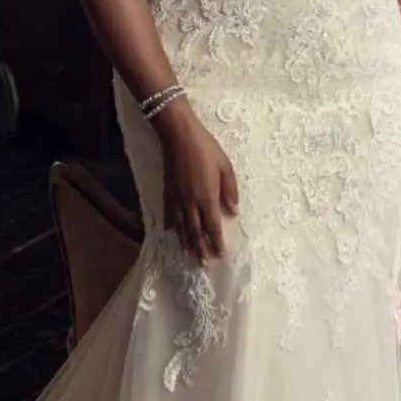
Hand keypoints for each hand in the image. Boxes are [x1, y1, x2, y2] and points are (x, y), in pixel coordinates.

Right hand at [150, 101, 239, 262]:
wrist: (179, 137)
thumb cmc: (206, 149)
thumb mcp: (226, 167)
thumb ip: (229, 190)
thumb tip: (233, 211)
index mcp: (207, 197)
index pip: (213, 226)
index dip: (216, 241)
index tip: (220, 254)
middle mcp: (191, 203)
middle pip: (196, 232)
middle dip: (201, 249)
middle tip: (204, 264)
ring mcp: (177, 199)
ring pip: (182, 227)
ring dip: (186, 243)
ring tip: (189, 256)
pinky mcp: (168, 193)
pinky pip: (170, 215)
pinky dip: (172, 227)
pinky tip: (172, 234)